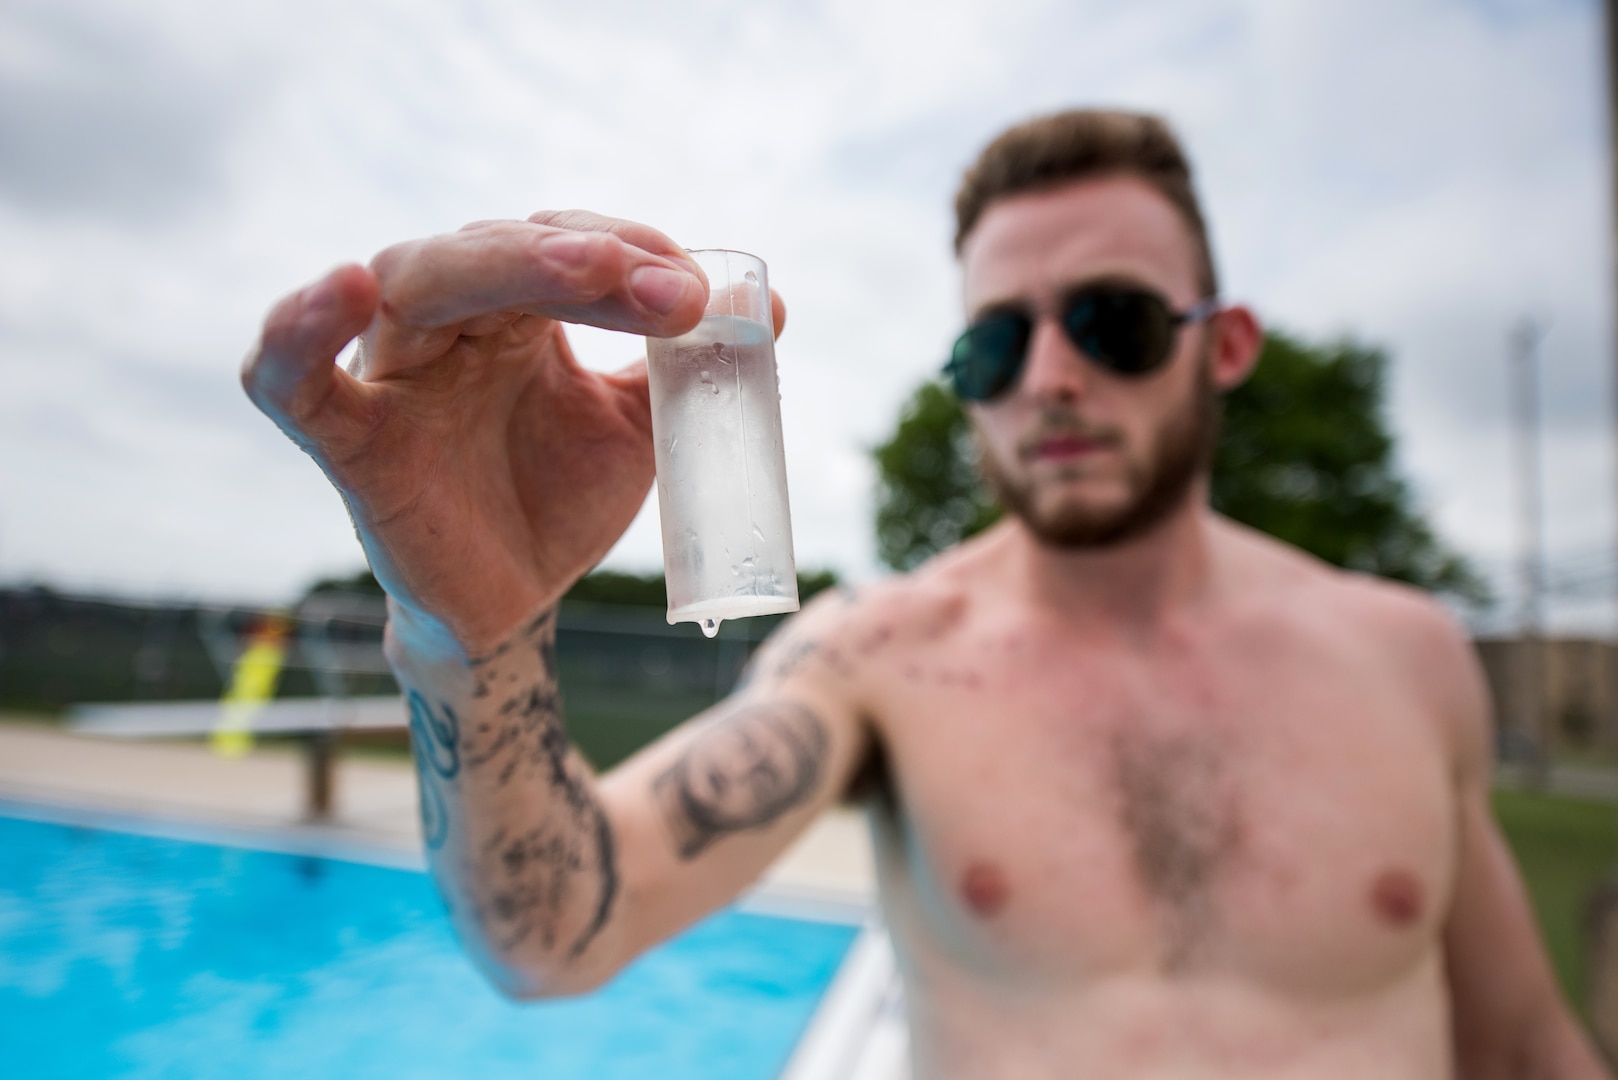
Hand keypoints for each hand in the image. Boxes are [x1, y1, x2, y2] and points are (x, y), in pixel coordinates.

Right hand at [243, 211, 779, 654]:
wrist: (515, 604)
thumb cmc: (561, 499)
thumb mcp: (638, 427)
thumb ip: (686, 366)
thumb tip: (769, 305)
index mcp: (513, 311)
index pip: (563, 243)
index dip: (632, 253)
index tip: (704, 294)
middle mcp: (446, 325)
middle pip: (492, 248)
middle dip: (587, 257)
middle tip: (670, 289)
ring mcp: (391, 376)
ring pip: (413, 280)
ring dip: (498, 262)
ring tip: (583, 269)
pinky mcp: (348, 445)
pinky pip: (290, 381)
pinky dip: (299, 331)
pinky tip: (342, 289)